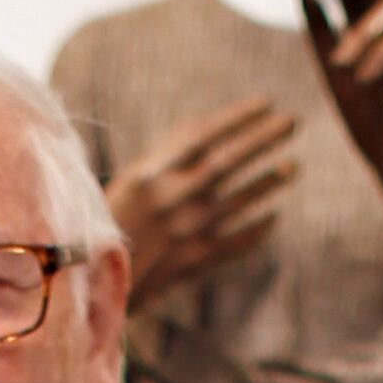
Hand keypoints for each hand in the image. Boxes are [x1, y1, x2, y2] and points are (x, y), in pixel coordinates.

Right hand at [106, 99, 298, 310]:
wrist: (90, 280)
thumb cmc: (112, 219)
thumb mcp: (133, 181)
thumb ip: (170, 160)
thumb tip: (219, 134)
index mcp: (149, 173)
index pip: (202, 135)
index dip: (237, 117)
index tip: (266, 102)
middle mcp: (170, 199)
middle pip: (226, 162)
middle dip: (262, 139)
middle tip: (291, 122)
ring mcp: (184, 232)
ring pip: (238, 201)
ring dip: (268, 182)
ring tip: (292, 167)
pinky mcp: (193, 262)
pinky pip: (237, 242)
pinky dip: (258, 229)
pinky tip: (274, 216)